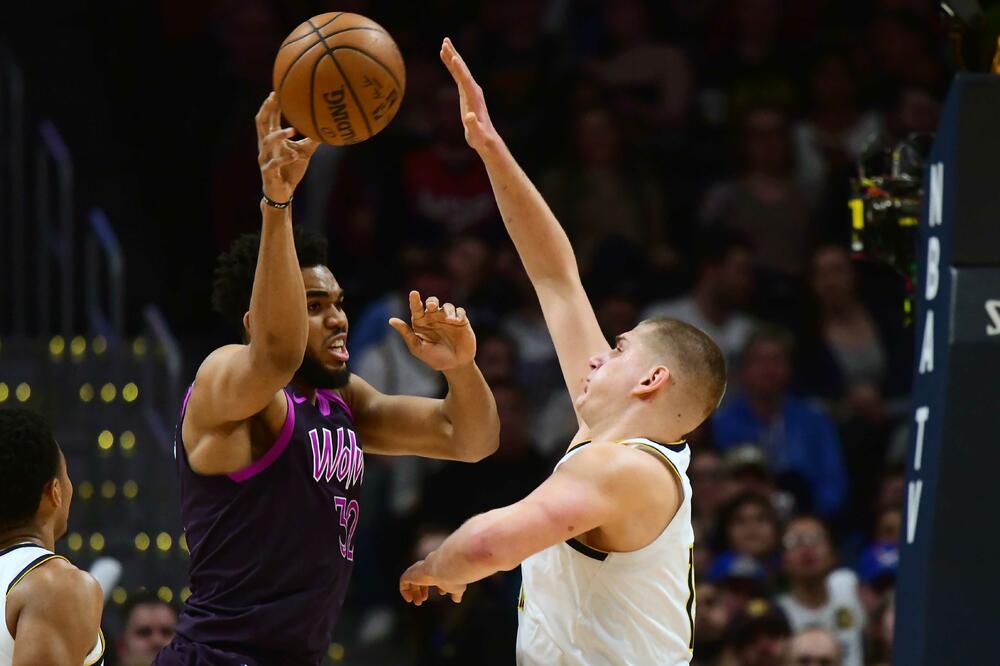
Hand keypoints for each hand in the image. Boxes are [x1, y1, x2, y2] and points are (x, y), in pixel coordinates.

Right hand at [255, 92, 318, 202]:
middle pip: (261, 123)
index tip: (277, 91)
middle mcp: (265, 146)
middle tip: (275, 98)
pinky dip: (284, 159)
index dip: (271, 105)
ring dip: (279, 135)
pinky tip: (294, 155)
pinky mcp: (268, 172)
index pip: (268, 118)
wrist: (281, 192)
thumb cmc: (291, 170)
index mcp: (271, 139)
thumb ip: (312, 139)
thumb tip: (328, 127)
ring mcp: (264, 159)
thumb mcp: (304, 152)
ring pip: (266, 143)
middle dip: (266, 110)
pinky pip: (274, 164)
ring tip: (293, 130)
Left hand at [389, 291, 475, 371]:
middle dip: (432, 301)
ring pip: (447, 306)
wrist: (454, 366)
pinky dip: (458, 314)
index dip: (415, 300)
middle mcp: (434, 318)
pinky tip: (456, 321)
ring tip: (450, 320)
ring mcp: (448, 319)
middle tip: (432, 306)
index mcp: (422, 323)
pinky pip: (460, 312)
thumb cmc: (434, 358)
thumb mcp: (418, 348)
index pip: (417, 308)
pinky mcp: (461, 321)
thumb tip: (391, 320)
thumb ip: (406, 334)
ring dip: (447, 310)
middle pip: (432, 302)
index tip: (413, 294)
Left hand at [399, 559, 465, 604]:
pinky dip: (405, 591)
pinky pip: (403, 581)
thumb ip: (456, 593)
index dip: (438, 585)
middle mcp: (429, 567)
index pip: (437, 575)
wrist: (446, 567)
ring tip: (418, 602)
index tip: (442, 593)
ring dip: (414, 592)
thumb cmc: (453, 577)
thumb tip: (457, 600)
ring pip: (412, 579)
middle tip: (423, 600)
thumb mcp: (457, 588)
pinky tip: (410, 599)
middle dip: (422, 590)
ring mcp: (419, 570)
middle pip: (422, 577)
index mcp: (440, 569)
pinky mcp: (411, 573)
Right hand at [439, 37, 497, 153]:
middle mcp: (473, 90)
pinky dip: (452, 66)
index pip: (465, 80)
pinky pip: (458, 75)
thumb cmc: (480, 137)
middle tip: (445, 41)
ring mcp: (471, 90)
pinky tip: (447, 58)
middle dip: (454, 55)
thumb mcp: (476, 133)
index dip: (459, 69)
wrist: (485, 138)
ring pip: (460, 70)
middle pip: (462, 70)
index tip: (452, 56)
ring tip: (444, 44)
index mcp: (474, 97)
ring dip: (452, 57)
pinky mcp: (467, 92)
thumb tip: (470, 117)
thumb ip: (473, 125)